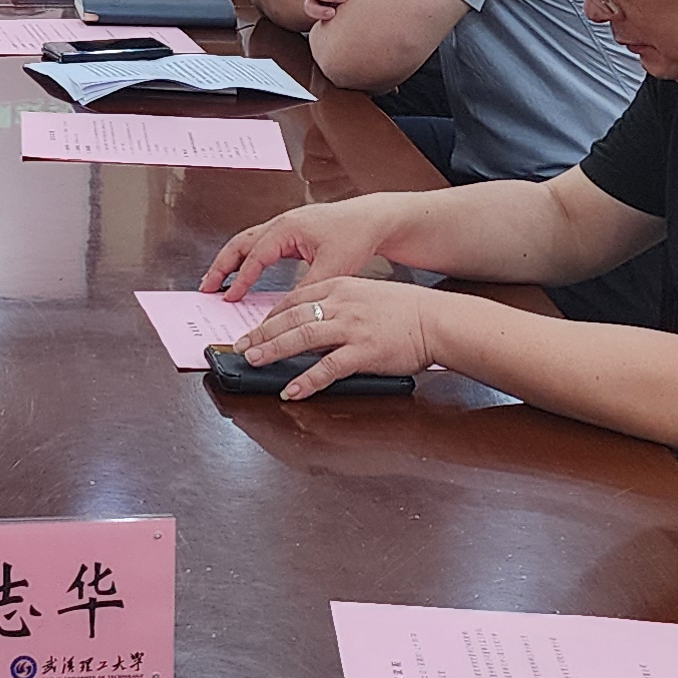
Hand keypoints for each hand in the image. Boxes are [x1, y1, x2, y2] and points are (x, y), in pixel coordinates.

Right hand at [201, 190, 414, 299]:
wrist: (373, 219)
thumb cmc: (355, 234)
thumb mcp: (332, 267)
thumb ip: (306, 290)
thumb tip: (285, 311)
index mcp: (287, 228)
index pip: (255, 256)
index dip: (241, 279)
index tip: (229, 298)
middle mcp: (281, 224)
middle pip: (240, 244)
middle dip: (221, 266)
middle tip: (206, 288)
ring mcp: (285, 227)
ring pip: (247, 243)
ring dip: (230, 262)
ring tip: (217, 283)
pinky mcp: (291, 234)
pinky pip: (260, 246)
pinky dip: (246, 260)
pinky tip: (244, 274)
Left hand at [230, 271, 436, 397]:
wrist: (437, 320)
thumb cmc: (407, 310)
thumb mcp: (367, 295)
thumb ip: (340, 304)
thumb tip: (315, 321)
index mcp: (340, 287)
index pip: (295, 298)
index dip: (271, 314)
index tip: (256, 326)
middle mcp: (341, 304)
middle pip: (291, 317)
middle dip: (261, 332)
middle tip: (240, 345)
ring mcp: (351, 327)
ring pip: (301, 337)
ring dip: (273, 350)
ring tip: (253, 361)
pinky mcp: (364, 352)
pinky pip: (327, 367)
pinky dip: (306, 380)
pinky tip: (291, 390)